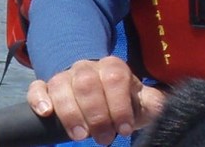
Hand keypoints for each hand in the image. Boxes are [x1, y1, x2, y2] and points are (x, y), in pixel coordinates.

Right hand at [27, 56, 165, 144]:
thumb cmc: (117, 95)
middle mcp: (88, 66)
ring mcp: (65, 75)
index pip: (115, 78)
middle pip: (87, 83)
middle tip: (103, 139)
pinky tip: (46, 112)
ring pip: (61, 84)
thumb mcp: (136, 98)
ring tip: (80, 135)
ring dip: (70, 111)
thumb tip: (166, 106)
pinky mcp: (46, 86)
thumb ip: (150, 101)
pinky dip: (39, 98)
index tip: (123, 129)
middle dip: (96, 114)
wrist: (93, 81)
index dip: (119, 105)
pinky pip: (37, 86)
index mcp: (113, 66)